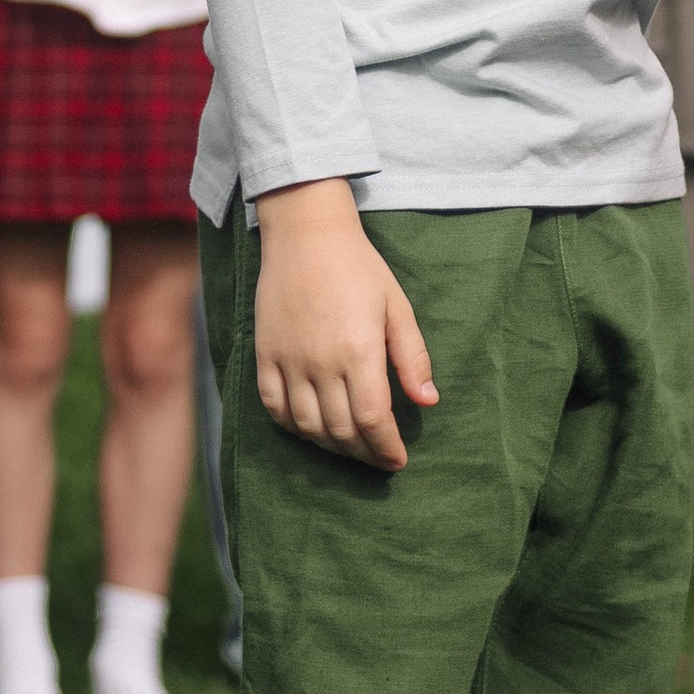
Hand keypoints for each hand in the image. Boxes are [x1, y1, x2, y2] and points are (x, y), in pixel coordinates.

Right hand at [251, 181, 438, 467]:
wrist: (306, 234)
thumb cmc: (359, 267)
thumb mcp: (397, 307)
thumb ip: (412, 357)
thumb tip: (428, 401)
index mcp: (359, 350)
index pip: (372, 420)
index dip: (386, 448)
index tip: (398, 459)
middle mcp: (321, 362)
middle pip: (341, 429)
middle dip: (364, 453)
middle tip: (379, 458)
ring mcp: (288, 360)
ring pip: (307, 425)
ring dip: (331, 445)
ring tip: (350, 446)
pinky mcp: (264, 354)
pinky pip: (273, 407)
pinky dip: (293, 427)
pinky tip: (311, 429)